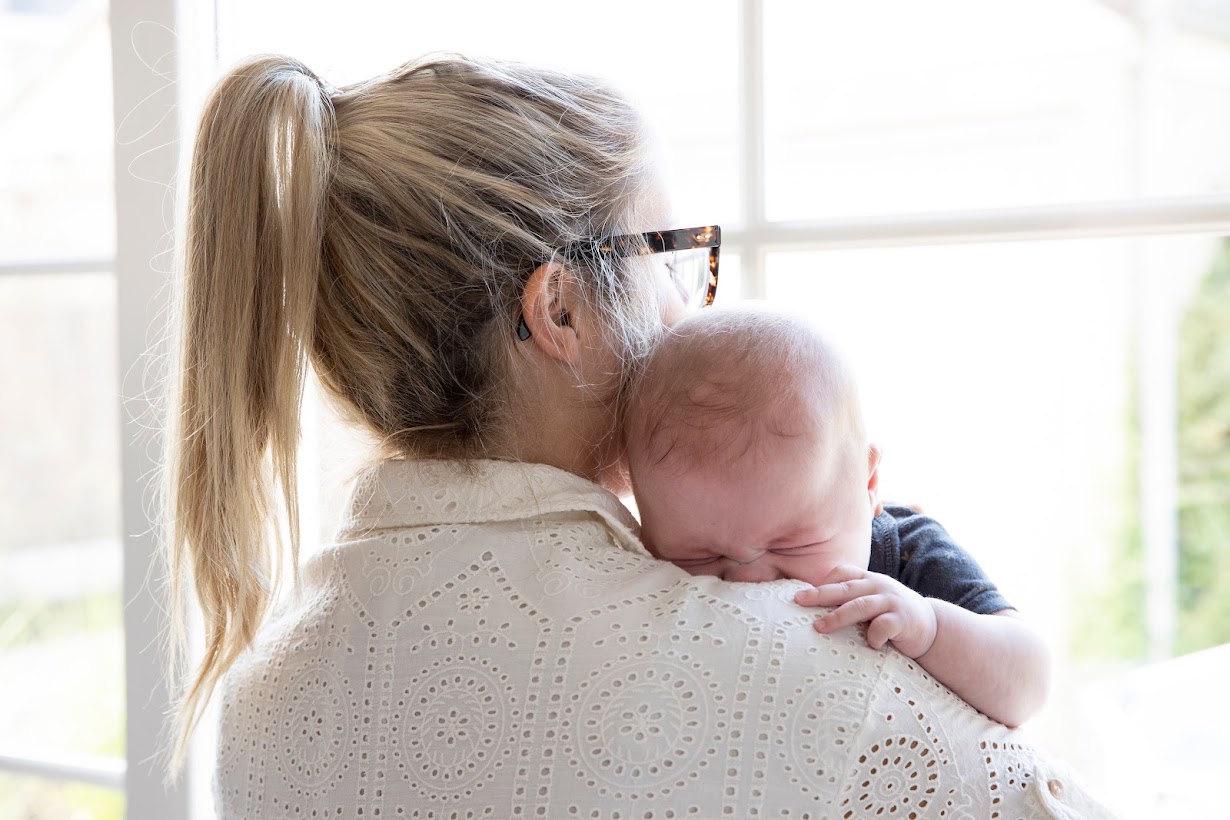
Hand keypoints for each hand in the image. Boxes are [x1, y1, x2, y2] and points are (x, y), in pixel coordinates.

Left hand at [793, 564, 937, 658]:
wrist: (931, 626)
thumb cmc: (890, 615)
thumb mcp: (871, 600)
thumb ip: (849, 599)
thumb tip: (810, 605)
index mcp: (868, 580)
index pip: (843, 572)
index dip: (823, 581)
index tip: (802, 593)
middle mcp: (878, 586)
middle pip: (845, 588)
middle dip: (820, 594)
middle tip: (798, 600)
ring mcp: (891, 602)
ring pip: (860, 606)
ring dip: (838, 616)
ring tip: (819, 627)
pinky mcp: (903, 620)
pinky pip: (884, 626)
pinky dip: (873, 636)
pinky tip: (870, 645)